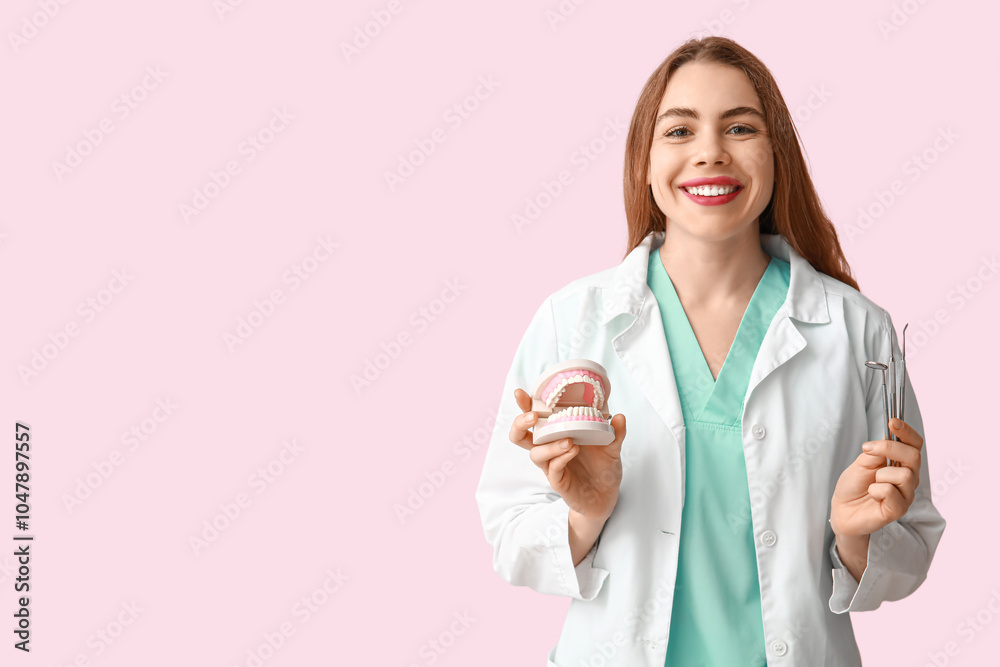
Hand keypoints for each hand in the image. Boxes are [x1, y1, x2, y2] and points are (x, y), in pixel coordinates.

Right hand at [508, 387, 625, 521]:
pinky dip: (561, 458)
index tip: (521, 393)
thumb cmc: (602, 467)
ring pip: (536, 454)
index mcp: (557, 435)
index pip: (535, 418)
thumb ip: (615, 432)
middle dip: (520, 424)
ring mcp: (552, 466)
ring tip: (569, 440)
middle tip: (533, 416)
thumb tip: (619, 416)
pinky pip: (552, 469)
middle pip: (520, 436)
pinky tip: (573, 451)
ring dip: (549, 445)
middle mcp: (549, 449)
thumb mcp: (612, 446)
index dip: (525, 406)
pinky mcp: (558, 481)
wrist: (607, 496)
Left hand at [830, 418, 923, 537]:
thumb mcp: (862, 462)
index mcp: (901, 463)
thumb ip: (877, 451)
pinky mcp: (899, 509)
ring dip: (880, 475)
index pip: (915, 445)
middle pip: (914, 456)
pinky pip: (891, 491)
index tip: (892, 422)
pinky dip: (875, 490)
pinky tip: (872, 495)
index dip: (907, 432)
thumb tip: (888, 437)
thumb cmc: (854, 485)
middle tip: (867, 449)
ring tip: (871, 483)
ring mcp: (906, 494)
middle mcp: (909, 478)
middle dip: (890, 448)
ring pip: (905, 475)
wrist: (842, 509)